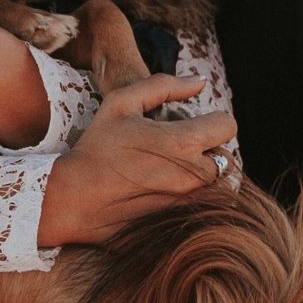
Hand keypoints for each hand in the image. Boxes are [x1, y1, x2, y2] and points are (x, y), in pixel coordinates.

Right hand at [37, 75, 237, 246]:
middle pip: (226, 158)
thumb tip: (199, 80)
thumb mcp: (121, 103)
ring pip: (218, 185)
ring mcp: (187, 203)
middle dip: (210, 150)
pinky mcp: (180, 222)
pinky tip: (168, 191)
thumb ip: (163, 86)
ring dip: (205, 177)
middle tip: (182, 149)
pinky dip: (194, 198)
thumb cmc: (96, 149)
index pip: (228, 125)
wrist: (74, 199)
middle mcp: (192, 175)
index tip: (195, 124)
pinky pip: (203, 207)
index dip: (213, 120)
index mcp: (182, 142)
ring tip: (176, 171)